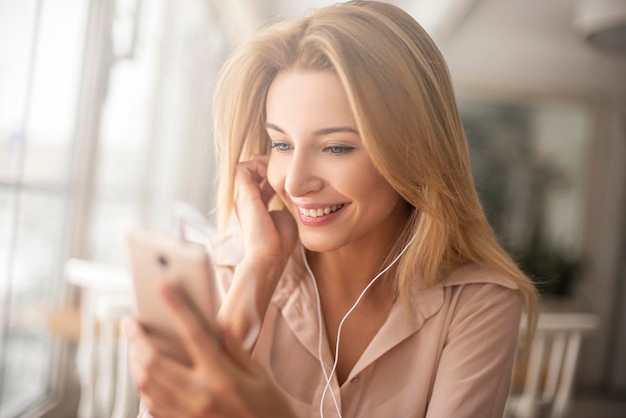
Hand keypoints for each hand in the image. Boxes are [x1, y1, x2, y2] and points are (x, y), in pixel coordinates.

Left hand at [125, 282, 295, 417]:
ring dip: (134, 361)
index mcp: (223, 378)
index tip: (164, 286)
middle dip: (137, 338)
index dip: (178, 307)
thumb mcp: (259, 376)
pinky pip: (150, 405)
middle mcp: (199, 396)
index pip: (194, 334)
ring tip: (134, 346)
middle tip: (131, 322)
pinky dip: (143, 386)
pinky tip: (146, 374)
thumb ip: (235, 348)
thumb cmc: (269, 411)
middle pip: (154, 361)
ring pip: (146, 384)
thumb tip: (216, 323)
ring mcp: (186, 415)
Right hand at [234, 156, 297, 267]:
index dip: (274, 172)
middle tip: (286, 166)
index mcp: (254, 205)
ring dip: (263, 162)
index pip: (260, 180)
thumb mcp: (286, 216)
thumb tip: (296, 192)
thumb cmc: (279, 243)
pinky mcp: (245, 195)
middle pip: (252, 170)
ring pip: (246, 166)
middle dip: (268, 164)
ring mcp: (243, 196)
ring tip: (280, 166)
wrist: (268, 257)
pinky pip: (244, 168)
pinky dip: (258, 164)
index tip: (290, 173)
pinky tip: (275, 171)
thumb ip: (287, 202)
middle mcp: (245, 199)